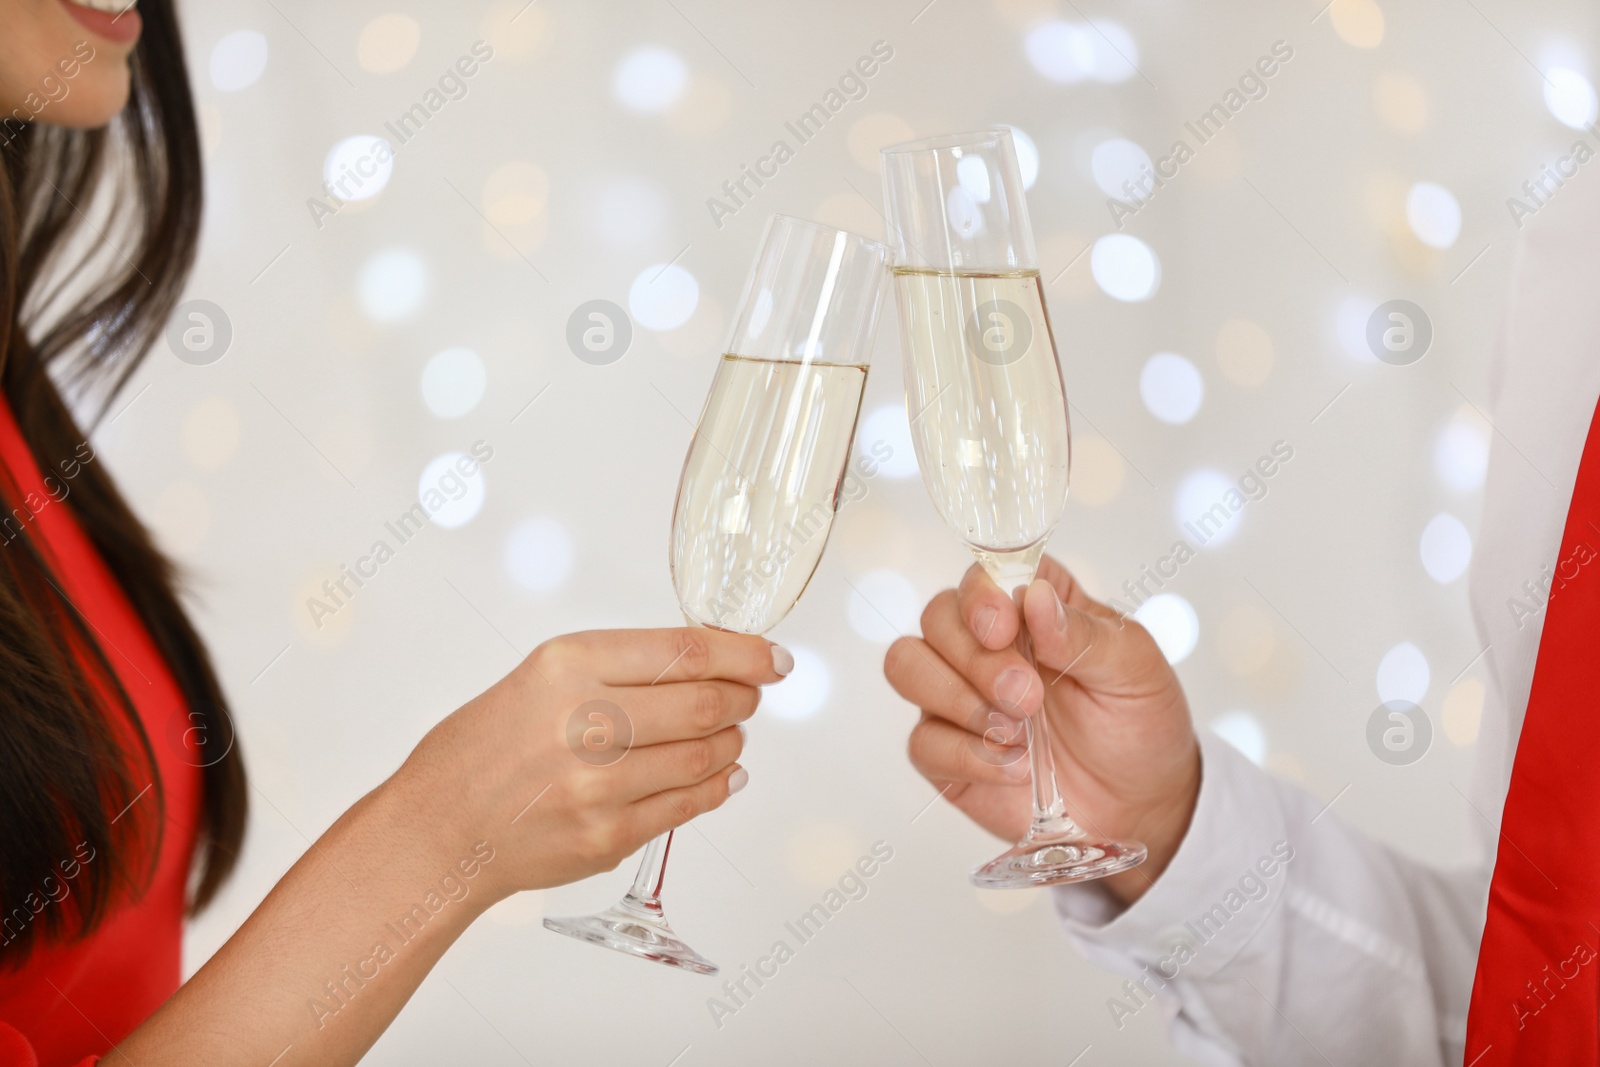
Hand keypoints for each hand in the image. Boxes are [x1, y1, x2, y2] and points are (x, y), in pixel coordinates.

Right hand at [393, 627, 788, 900]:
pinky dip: (716, 787)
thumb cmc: (487, 746)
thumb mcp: (542, 676)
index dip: (745, 654)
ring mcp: (598, 784)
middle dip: (743, 698)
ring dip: (731, 742)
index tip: (772, 658)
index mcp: (569, 665)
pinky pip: (687, 806)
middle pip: (704, 703)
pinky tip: (722, 775)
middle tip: (751, 696)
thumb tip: (707, 662)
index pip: (685, 651)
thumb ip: (619, 668)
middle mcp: (585, 720)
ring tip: (729, 734)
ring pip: (704, 756)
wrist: (440, 827)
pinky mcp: (607, 834)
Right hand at [884, 556, 1198, 903]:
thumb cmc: (1138, 723)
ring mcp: (957, 696)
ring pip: (907, 667)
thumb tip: (1035, 596)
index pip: (983, 574)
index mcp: (1032, 607)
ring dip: (956, 698)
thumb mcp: (1135, 670)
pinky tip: (1016, 767)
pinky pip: (922, 741)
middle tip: (1028, 697)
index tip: (1003, 628)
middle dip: (976, 659)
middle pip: (936, 617)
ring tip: (1017, 731)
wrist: (1140, 805)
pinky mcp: (946, 753)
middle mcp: (984, 643)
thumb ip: (1083, 633)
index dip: (981, 594)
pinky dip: (969, 756)